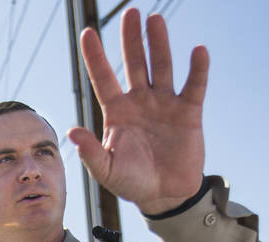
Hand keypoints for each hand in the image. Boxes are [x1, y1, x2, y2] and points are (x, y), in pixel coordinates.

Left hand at [67, 8, 207, 214]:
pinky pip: (194, 86)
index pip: (103, 78)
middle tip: (131, 12)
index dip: (96, 57)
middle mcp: (140, 102)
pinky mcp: (189, 112)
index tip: (87, 32)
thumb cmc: (132, 182)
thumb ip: (90, 152)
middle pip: (134, 64)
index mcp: (117, 112)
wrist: (165, 196)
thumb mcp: (106, 170)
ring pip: (161, 67)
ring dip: (159, 44)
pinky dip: (197, 69)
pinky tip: (197, 51)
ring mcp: (165, 104)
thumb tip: (71, 132)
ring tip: (155, 20)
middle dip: (131, 39)